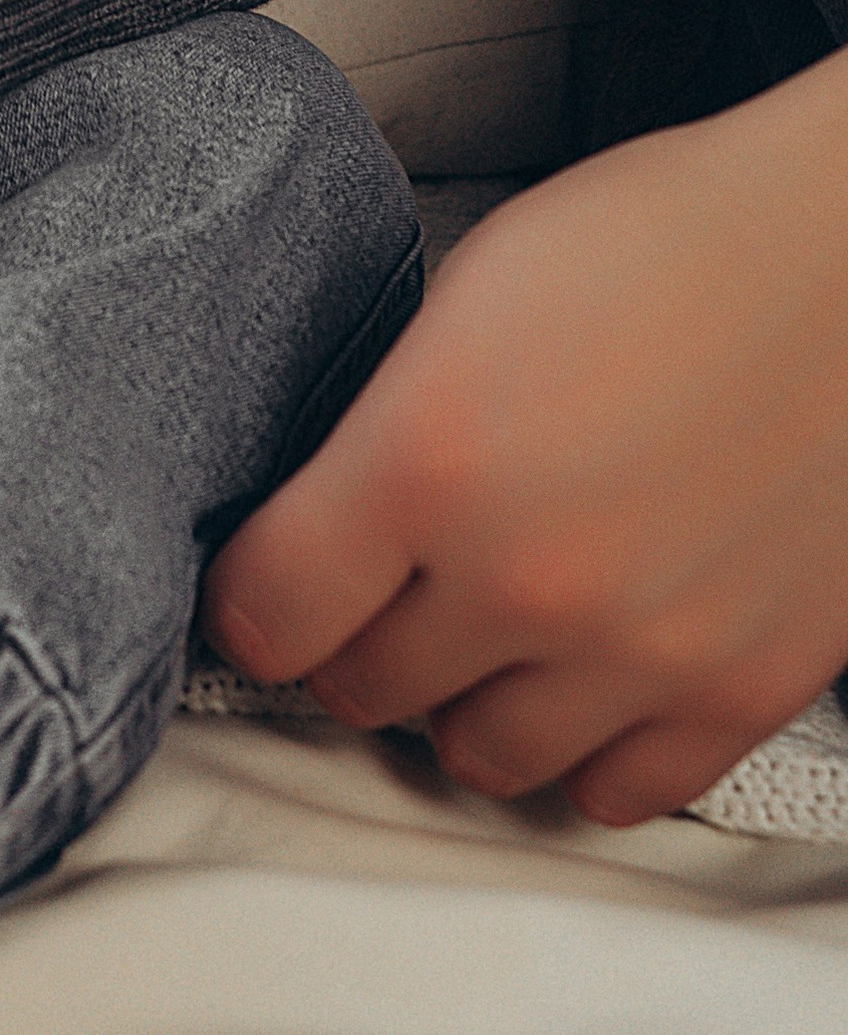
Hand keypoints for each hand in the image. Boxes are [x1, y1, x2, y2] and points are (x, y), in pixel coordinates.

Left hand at [202, 47, 847, 823]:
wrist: (841, 257)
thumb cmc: (661, 241)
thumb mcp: (467, 295)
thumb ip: (384, 423)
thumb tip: (321, 514)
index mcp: (428, 454)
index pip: (268, 611)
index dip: (247, 597)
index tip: (259, 582)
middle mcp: (521, 575)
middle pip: (361, 690)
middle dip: (349, 640)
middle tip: (370, 591)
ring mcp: (634, 650)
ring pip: (477, 760)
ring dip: (459, 702)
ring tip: (476, 628)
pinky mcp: (735, 692)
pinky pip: (612, 794)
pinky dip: (579, 747)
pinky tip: (574, 672)